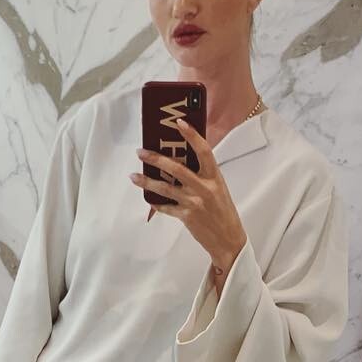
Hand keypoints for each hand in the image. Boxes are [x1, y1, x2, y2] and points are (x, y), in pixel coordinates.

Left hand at [129, 118, 247, 287]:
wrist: (228, 238)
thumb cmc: (223, 210)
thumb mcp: (217, 187)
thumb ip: (202, 174)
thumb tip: (179, 160)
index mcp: (214, 177)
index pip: (203, 150)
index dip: (191, 135)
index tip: (179, 122)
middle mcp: (204, 188)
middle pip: (176, 168)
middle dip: (156, 159)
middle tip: (141, 152)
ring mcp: (194, 202)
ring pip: (165, 188)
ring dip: (147, 181)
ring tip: (134, 175)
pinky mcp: (186, 216)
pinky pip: (165, 207)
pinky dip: (156, 202)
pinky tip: (147, 197)